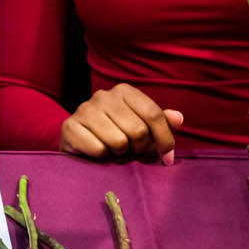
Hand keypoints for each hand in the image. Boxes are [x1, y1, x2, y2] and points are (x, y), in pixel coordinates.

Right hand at [59, 84, 184, 163]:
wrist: (76, 144)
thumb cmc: (114, 135)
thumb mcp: (140, 127)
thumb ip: (160, 123)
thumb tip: (178, 118)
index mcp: (124, 91)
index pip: (153, 114)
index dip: (164, 139)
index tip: (167, 158)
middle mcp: (103, 95)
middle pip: (137, 130)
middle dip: (139, 148)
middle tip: (132, 152)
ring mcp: (84, 109)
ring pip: (118, 141)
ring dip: (119, 153)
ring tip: (113, 150)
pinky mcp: (69, 126)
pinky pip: (99, 150)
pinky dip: (102, 158)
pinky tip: (97, 152)